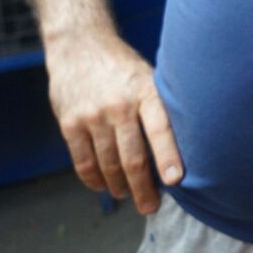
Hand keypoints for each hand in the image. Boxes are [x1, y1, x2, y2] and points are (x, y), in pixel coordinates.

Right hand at [44, 33, 181, 213]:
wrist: (80, 46)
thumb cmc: (125, 68)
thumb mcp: (151, 77)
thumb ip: (161, 108)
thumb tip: (183, 147)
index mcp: (147, 92)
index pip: (161, 129)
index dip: (169, 156)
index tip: (176, 181)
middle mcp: (120, 105)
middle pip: (133, 157)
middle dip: (143, 188)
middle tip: (150, 207)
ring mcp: (93, 115)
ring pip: (108, 164)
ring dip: (119, 187)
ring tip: (128, 196)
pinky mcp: (69, 122)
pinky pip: (83, 161)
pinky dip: (94, 180)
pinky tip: (104, 186)